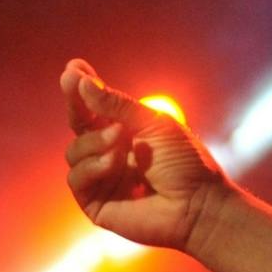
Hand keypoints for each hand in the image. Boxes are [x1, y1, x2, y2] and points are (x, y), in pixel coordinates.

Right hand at [60, 58, 226, 251]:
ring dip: (94, 142)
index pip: (95, 108)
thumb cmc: (185, 163)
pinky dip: (93, 167)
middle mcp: (110, 153)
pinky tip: (114, 163)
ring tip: (120, 140)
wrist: (199, 204)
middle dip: (76, 104)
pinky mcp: (95, 202)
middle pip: (78, 125)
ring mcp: (101, 178)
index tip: (73, 67)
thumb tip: (82, 82)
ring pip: (74, 151)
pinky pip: (76, 178)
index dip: (82, 88)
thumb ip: (117, 106)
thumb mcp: (154, 124)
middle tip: (72, 82)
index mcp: (126, 132)